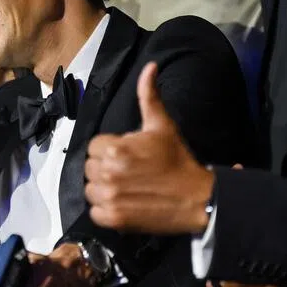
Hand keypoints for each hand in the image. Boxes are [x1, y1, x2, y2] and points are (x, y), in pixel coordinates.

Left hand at [84, 63, 214, 233]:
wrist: (196, 197)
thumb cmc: (177, 160)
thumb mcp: (161, 125)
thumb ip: (148, 96)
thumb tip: (149, 67)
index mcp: (114, 148)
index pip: (94, 147)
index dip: (110, 150)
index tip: (128, 156)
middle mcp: (108, 172)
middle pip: (90, 169)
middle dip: (106, 169)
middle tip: (130, 172)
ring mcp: (110, 197)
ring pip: (91, 191)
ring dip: (104, 190)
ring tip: (127, 188)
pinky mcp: (114, 219)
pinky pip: (95, 212)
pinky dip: (106, 210)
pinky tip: (125, 203)